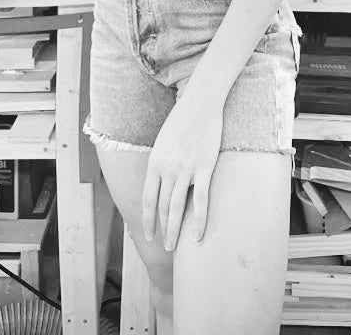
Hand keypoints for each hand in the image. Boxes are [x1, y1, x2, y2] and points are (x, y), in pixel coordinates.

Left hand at [141, 95, 222, 251]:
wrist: (200, 104)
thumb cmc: (181, 121)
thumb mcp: (162, 143)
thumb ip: (160, 164)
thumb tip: (160, 184)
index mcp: (155, 163)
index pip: (147, 199)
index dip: (147, 220)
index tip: (149, 234)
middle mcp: (167, 169)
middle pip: (161, 207)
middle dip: (161, 230)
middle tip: (164, 247)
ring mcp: (185, 170)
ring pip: (177, 208)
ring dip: (174, 231)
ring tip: (173, 246)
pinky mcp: (204, 169)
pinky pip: (200, 201)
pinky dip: (198, 221)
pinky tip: (197, 236)